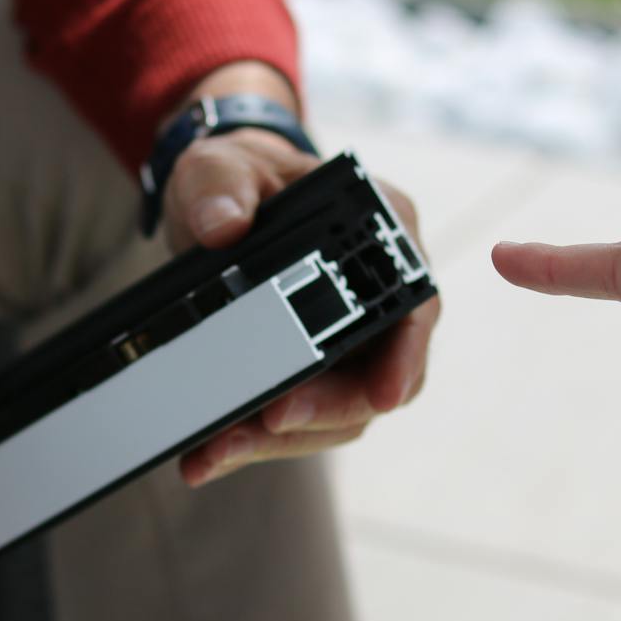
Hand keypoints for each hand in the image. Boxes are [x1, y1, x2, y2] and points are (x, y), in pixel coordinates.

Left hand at [167, 127, 439, 486]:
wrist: (215, 202)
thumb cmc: (238, 176)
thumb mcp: (220, 166)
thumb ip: (221, 186)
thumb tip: (223, 227)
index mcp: (384, 236)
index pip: (415, 307)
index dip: (405, 357)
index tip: (383, 395)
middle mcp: (379, 297)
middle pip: (375, 379)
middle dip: (319, 412)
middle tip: (261, 424)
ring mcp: (347, 342)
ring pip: (331, 413)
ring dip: (273, 442)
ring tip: (212, 452)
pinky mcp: (307, 372)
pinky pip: (290, 419)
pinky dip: (247, 440)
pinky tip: (204, 455)